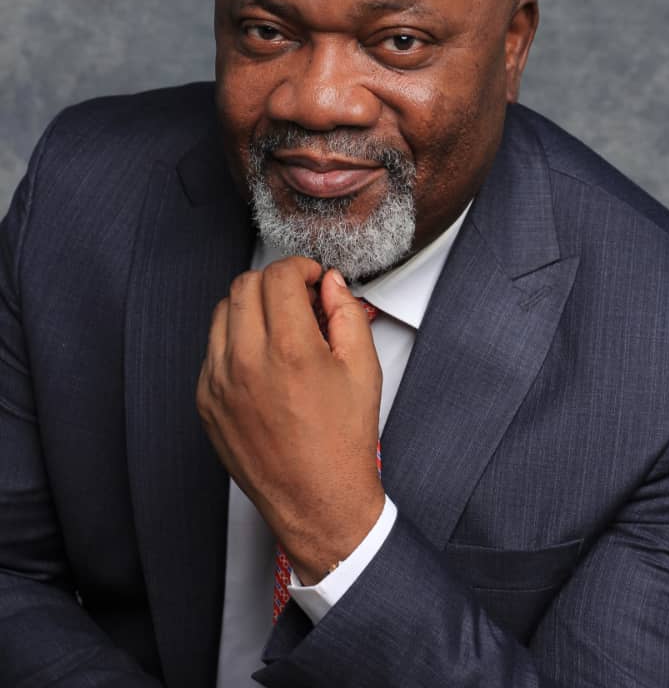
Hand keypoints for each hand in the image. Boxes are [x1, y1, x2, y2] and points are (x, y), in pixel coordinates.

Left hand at [196, 256, 384, 582]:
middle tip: (297, 300)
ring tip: (279, 328)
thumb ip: (348, 313)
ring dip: (251, 307)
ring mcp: (218, 382)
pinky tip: (261, 359)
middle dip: (275, 282)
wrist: (317, 500)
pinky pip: (211, 348)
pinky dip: (235, 340)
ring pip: (223, 311)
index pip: (279, 275)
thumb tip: (330, 283)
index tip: (311, 278)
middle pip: (245, 284)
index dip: (300, 267)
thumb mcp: (363, 369)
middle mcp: (246, 362)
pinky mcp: (205, 401)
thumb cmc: (342, 441)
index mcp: (290, 350)